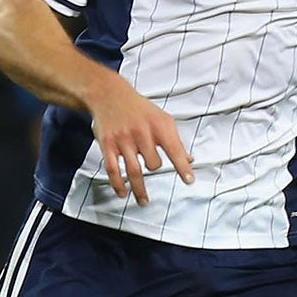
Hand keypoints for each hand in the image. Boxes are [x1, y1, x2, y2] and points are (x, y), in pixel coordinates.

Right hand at [87, 73, 194, 204]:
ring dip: (139, 189)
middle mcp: (141, 133)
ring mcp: (123, 140)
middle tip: (153, 168)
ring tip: (143, 201)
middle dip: (155, 168)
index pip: (175, 150)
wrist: (109, 94)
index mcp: (159, 125)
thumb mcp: (162, 118)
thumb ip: (174, 140)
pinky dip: (118, 184)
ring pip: (134, 171)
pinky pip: (113, 169)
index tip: (189, 181)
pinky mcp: (107, 145)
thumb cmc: (138, 108)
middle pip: (153, 163)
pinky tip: (122, 192)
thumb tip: (188, 160)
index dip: (183, 167)